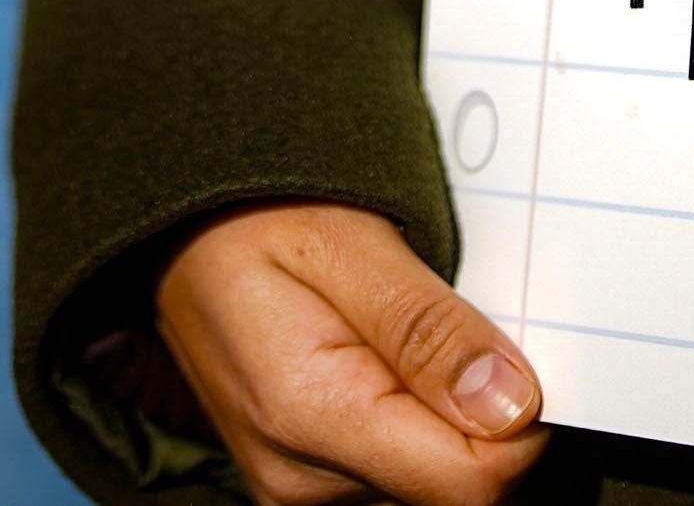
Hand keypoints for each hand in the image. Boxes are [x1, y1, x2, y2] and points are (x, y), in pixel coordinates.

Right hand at [152, 201, 546, 505]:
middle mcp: (302, 482)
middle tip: (452, 322)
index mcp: (311, 418)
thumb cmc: (253, 215)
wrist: (175, 231)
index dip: (518, 420)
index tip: (511, 346)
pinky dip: (416, 425)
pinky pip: (397, 476)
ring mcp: (299, 492)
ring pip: (431, 484)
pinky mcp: (305, 486)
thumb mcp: (345, 240)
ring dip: (447, 419)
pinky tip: (390, 365)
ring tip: (405, 334)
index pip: (473, 483)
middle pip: (454, 489)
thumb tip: (513, 406)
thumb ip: (426, 327)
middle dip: (480, 413)